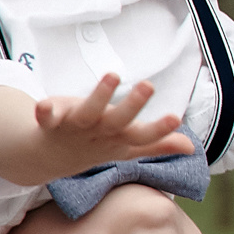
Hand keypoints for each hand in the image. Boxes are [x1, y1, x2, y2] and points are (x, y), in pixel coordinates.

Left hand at [28, 73, 194, 179]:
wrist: (50, 157)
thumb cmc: (95, 145)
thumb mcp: (127, 145)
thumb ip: (157, 143)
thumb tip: (190, 147)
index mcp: (120, 139)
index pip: (143, 136)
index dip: (160, 129)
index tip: (176, 118)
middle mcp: (100, 132)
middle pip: (118, 121)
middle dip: (133, 105)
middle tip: (148, 85)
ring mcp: (75, 127)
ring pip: (88, 112)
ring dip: (98, 96)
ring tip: (112, 76)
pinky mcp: (51, 119)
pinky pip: (46, 116)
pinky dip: (44, 111)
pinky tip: (42, 105)